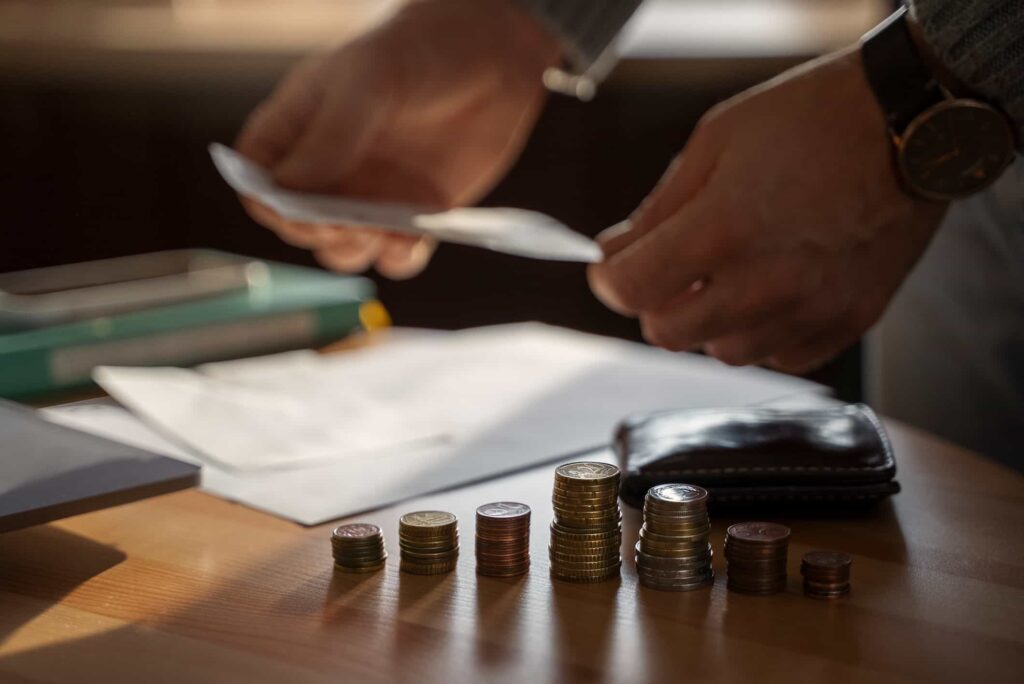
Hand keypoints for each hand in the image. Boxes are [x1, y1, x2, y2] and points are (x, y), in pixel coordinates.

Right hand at [236, 0, 559, 278]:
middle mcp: (332, 167)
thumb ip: (330, 135)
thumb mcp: (369, 80)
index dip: (266, 201)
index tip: (292, 207)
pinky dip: (397, 258)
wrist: (494, 54)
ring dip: (350, 251)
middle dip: (313, 231)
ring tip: (377, 232)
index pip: (259, 177)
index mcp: (301, 127)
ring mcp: (373, 193)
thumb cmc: (421, 49)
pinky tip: (410, 241)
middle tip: (341, 223)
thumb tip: (290, 192)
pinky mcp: (417, 213)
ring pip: (342, 248)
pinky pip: (396, 255)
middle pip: (297, 223)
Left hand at [588, 49, 947, 372]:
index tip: (614, 266)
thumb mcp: (715, 142)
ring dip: (710, 321)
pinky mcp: (849, 322)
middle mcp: (766, 283)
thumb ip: (657, 209)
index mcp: (722, 229)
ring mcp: (812, 309)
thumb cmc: (811, 119)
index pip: (631, 291)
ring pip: (723, 352)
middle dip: (657, 302)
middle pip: (668, 335)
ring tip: (732, 272)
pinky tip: (772, 290)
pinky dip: (763, 333)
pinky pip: (780, 357)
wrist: (912, 123)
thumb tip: (612, 254)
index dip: (610, 279)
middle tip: (674, 268)